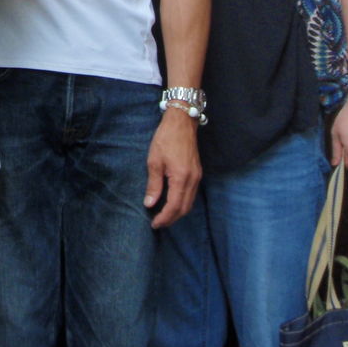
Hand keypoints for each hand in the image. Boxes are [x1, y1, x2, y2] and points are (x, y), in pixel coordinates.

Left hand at [143, 110, 201, 227]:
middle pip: (184, 208)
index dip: (164, 218)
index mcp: (181, 178)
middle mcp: (193, 180)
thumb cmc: (165, 139)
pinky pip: (192, 194)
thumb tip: (150, 204)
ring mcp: (197, 177)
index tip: (154, 224)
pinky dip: (182, 202)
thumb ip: (153, 185)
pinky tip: (172, 202)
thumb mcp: (154, 161)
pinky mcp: (197, 173)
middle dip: (171, 219)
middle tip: (158, 223)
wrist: (182, 123)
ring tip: (163, 215)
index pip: (174, 206)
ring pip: (190, 203)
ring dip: (178, 212)